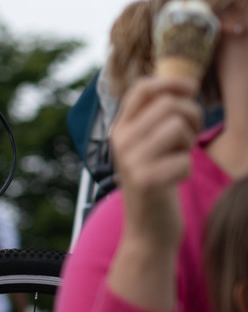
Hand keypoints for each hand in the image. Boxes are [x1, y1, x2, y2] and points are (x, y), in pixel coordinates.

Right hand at [109, 73, 203, 256]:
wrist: (147, 229)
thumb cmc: (156, 183)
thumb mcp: (146, 147)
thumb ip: (154, 119)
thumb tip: (181, 86)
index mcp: (119, 129)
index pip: (142, 89)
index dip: (171, 82)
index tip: (192, 88)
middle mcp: (119, 141)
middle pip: (169, 105)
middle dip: (192, 117)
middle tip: (190, 137)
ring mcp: (131, 161)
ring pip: (177, 128)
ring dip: (188, 144)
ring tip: (179, 157)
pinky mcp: (147, 181)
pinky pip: (183, 160)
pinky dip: (187, 171)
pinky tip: (175, 181)